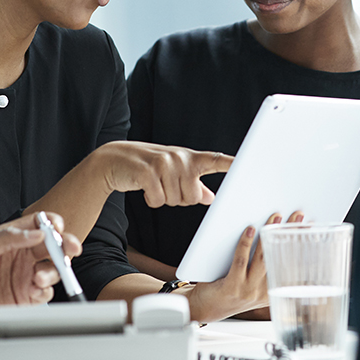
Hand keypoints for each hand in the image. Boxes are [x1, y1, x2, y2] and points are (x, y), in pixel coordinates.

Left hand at [0, 212, 81, 310]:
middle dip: (66, 245)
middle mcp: (23, 256)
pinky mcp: (28, 296)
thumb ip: (8, 237)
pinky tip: (33, 290)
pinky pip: (47, 291)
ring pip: (54, 268)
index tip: (57, 227)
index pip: (39, 224)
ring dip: (52, 271)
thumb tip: (37, 233)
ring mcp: (27, 276)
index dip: (51, 223)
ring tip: (37, 277)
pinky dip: (45, 290)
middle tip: (71, 247)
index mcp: (13, 239)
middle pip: (54, 246)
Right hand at [88, 140, 233, 207]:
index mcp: (189, 158)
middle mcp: (179, 158)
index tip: (247, 164)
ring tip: (153, 184)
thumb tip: (211, 198)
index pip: (214, 160)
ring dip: (163, 198)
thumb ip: (194, 184)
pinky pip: (157, 200)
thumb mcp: (173, 173)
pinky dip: (150, 200)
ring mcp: (163, 163)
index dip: (231, 164)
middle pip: (192, 197)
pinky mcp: (147, 172)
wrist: (113, 159)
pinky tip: (144, 187)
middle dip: (179, 198)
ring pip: (175, 200)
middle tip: (165, 185)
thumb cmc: (148, 167)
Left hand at [186, 211, 304, 322]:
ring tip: (275, 217)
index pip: (292, 268)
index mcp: (272, 293)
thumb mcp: (254, 285)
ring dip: (270, 234)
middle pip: (281, 259)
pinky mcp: (232, 287)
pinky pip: (240, 261)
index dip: (303, 248)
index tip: (310, 231)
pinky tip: (249, 230)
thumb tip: (276, 238)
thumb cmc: (229, 291)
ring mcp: (248, 291)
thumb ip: (266, 270)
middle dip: (290, 235)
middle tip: (298, 217)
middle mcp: (262, 293)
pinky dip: (245, 244)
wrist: (204, 308)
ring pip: (263, 258)